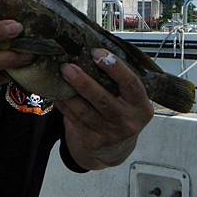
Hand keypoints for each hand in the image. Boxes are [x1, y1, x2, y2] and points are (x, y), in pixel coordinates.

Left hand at [55, 48, 153, 167]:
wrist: (114, 149)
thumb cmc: (120, 111)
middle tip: (67, 66)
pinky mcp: (92, 141)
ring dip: (69, 92)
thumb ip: (118, 79)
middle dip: (83, 81)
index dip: (115, 68)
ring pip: (84, 111)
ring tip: (58, 74)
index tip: (97, 53)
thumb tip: (94, 47)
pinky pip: (73, 119)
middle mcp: (128, 121)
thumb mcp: (129, 98)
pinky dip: (63, 104)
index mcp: (141, 106)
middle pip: (103, 99)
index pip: (131, 84)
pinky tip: (55, 92)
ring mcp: (110, 133)